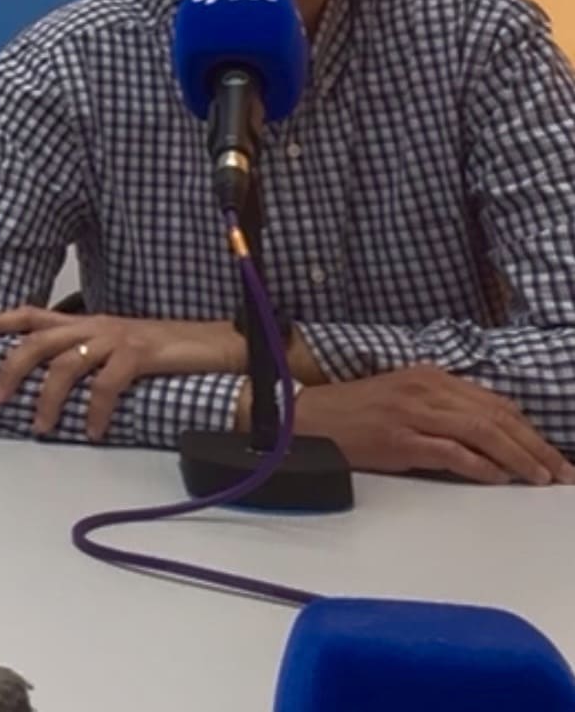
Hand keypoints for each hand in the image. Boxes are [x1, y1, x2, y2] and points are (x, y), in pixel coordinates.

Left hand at [0, 306, 245, 439]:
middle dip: (11, 367)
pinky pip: (107, 384)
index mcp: (86, 322)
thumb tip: (53, 384)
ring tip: (41, 426)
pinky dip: (96, 410)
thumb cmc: (165, 351)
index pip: (32, 315)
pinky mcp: (140, 353)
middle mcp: (95, 325)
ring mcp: (117, 338)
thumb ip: (88, 358)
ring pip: (66, 364)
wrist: (217, 344)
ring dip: (48, 398)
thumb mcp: (117, 348)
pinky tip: (93, 430)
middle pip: (38, 339)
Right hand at [293, 365, 574, 485]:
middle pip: (495, 417)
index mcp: (430, 377)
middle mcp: (425, 390)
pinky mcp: (399, 439)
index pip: (494, 402)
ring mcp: (412, 414)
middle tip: (560, 471)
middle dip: (534, 446)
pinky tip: (499, 479)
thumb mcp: (403, 398)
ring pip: (481, 433)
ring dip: (517, 458)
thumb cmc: (353, 414)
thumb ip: (443, 407)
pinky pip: (451, 452)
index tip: (550, 453)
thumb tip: (489, 431)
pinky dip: (480, 466)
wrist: (305, 419)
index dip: (528, 429)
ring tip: (539, 478)